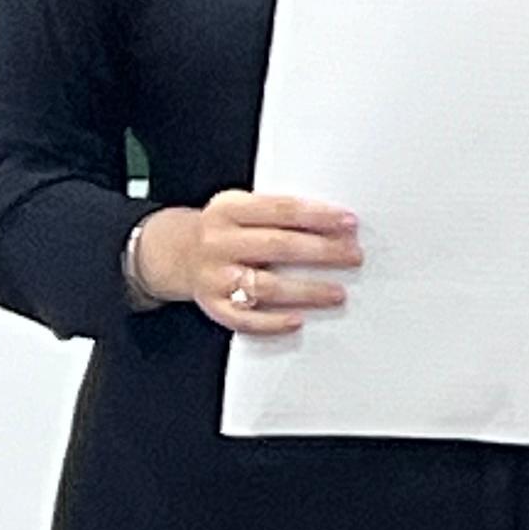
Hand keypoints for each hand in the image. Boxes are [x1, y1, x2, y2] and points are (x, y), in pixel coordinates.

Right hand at [135, 190, 359, 337]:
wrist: (175, 253)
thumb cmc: (225, 230)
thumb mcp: (243, 207)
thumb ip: (279, 213)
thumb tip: (334, 224)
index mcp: (229, 209)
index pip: (281, 210)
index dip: (318, 216)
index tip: (348, 222)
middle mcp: (219, 242)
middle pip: (278, 246)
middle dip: (322, 251)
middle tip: (353, 255)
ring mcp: (214, 276)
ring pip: (266, 285)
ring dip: (306, 291)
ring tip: (337, 292)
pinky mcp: (213, 305)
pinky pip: (245, 318)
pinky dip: (273, 322)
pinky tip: (298, 320)